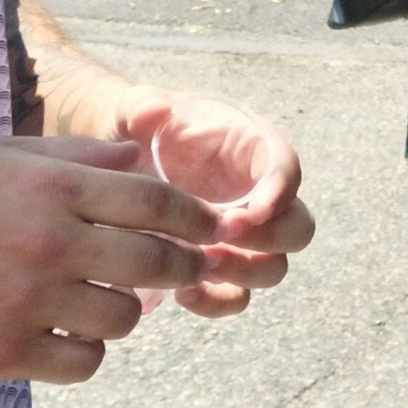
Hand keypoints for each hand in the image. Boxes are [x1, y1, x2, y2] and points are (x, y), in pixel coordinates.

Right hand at [0, 137, 223, 383]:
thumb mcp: (3, 157)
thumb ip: (76, 156)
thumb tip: (141, 157)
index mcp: (52, 188)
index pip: (156, 202)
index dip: (196, 217)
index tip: (210, 229)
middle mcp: (48, 242)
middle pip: (154, 262)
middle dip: (182, 268)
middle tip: (185, 271)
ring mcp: (28, 301)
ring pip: (124, 318)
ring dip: (126, 311)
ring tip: (105, 302)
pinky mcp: (7, 352)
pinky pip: (84, 361)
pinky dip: (87, 351)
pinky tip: (68, 335)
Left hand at [114, 88, 313, 317]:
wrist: (110, 170)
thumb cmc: (132, 132)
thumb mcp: (131, 111)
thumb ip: (143, 106)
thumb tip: (155, 110)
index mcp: (250, 148)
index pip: (286, 167)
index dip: (279, 190)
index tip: (250, 210)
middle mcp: (257, 196)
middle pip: (297, 227)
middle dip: (268, 238)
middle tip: (223, 236)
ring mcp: (242, 239)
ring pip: (273, 268)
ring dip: (245, 272)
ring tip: (200, 264)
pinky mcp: (218, 269)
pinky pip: (236, 296)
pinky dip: (217, 300)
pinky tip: (182, 292)